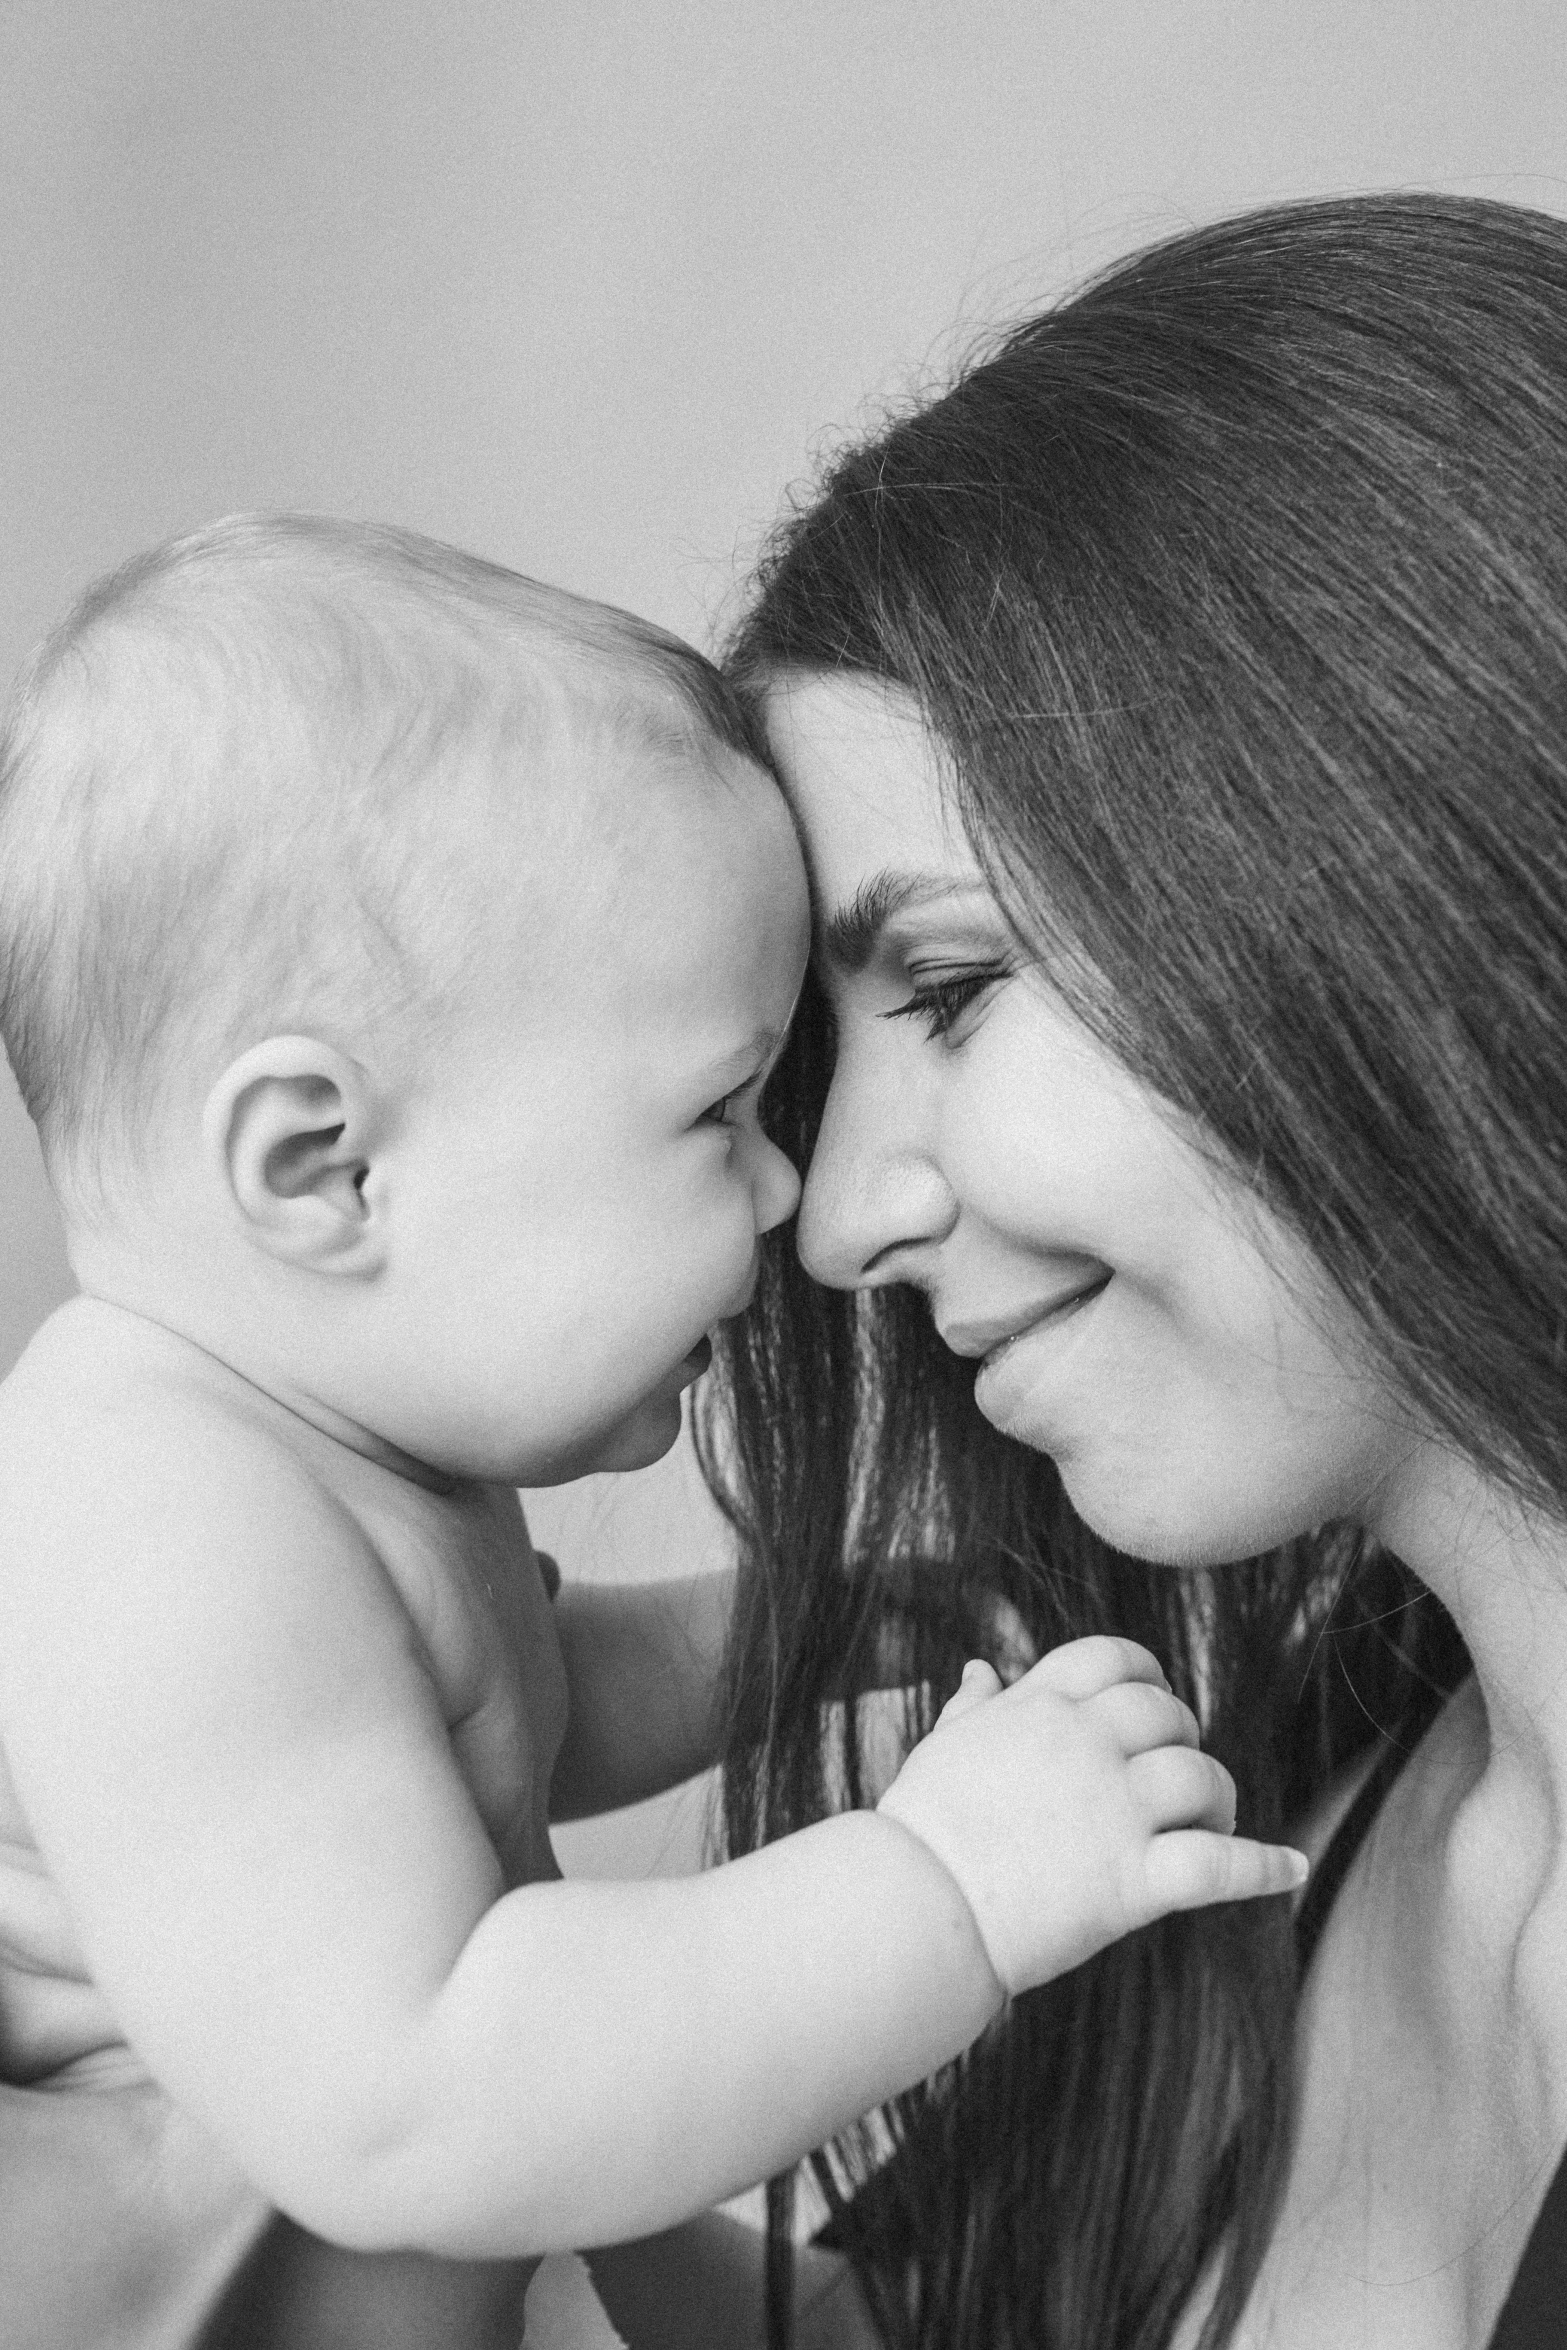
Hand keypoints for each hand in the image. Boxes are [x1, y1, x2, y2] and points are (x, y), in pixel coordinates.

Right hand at [877, 1635, 1306, 1995]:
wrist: (913, 1906)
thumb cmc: (920, 1830)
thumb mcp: (944, 1746)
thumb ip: (975, 1706)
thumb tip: (981, 1669)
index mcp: (1037, 1705)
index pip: (1114, 1657)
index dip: (1146, 1675)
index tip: (1153, 1702)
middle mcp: (1083, 1743)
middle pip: (1166, 1714)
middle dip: (1181, 1739)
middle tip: (1176, 1779)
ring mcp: (1113, 1809)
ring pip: (1200, 1776)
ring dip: (1217, 1798)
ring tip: (1212, 1824)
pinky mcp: (1133, 1880)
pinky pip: (1220, 1865)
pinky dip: (1264, 1867)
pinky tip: (1291, 1868)